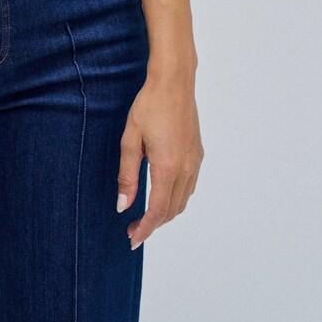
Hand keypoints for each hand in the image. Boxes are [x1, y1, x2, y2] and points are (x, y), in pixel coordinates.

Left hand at [116, 74, 203, 249]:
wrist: (174, 82)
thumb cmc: (149, 106)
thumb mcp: (131, 139)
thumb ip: (127, 175)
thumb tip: (123, 205)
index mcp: (167, 167)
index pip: (157, 211)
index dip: (145, 229)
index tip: (132, 239)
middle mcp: (186, 169)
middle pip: (172, 210)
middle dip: (153, 225)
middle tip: (133, 229)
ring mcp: (195, 162)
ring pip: (183, 201)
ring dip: (165, 213)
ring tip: (145, 216)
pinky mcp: (198, 154)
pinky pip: (189, 187)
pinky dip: (176, 199)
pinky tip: (162, 194)